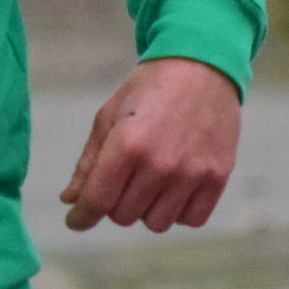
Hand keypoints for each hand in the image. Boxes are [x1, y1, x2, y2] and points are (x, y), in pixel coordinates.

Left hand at [60, 57, 240, 233]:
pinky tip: (174, 187)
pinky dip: (178, 210)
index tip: (75, 220)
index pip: (97, 201)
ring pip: (156, 223)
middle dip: (115, 202)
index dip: (81, 217)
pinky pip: (190, 219)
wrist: (202, 65)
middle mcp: (160, 164)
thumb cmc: (148, 88)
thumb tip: (70, 200)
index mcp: (127, 145)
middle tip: (123, 176)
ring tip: (150, 180)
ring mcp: (192, 173)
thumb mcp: (109, 115)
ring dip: (147, 208)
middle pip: (123, 216)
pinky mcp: (217, 177)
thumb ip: (89, 162)